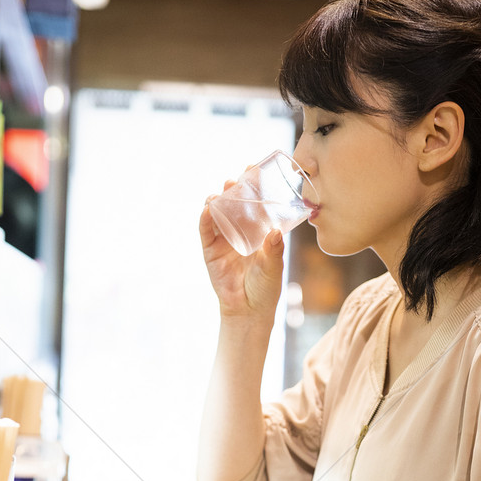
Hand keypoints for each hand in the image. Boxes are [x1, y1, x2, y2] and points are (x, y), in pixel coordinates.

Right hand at [199, 188, 284, 322]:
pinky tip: (208, 209)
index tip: (254, 169)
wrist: (248, 311)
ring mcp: (223, 240)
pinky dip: (205, 219)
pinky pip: (206, 232)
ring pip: (218, 213)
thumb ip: (274, 251)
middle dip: (234, 188)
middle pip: (234, 203)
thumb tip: (275, 232)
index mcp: (258, 231)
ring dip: (218, 199)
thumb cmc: (265, 288)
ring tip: (223, 191)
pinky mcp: (210, 251)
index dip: (253, 185)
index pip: (254, 202)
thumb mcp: (273, 267)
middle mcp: (240, 231)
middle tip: (238, 178)